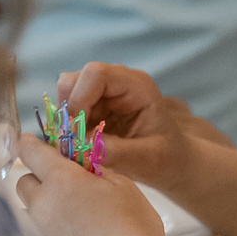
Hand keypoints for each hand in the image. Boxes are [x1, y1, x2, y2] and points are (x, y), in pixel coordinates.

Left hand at [12, 137, 166, 235]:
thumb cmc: (135, 228)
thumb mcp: (124, 188)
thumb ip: (99, 173)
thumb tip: (85, 171)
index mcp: (62, 180)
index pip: (31, 152)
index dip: (29, 145)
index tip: (29, 144)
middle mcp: (42, 205)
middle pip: (23, 184)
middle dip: (38, 181)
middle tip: (61, 189)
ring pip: (25, 216)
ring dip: (40, 213)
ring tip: (67, 225)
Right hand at [50, 63, 197, 185]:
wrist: (170, 161)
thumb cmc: (165, 157)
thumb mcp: (147, 159)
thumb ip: (118, 152)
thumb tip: (85, 144)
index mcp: (136, 86)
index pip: (96, 74)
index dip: (79, 98)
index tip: (77, 129)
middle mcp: (117, 82)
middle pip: (74, 80)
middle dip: (68, 110)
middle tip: (74, 139)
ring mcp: (103, 93)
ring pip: (66, 93)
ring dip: (66, 119)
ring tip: (79, 142)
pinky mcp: (93, 106)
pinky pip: (68, 109)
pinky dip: (67, 126)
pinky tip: (81, 143)